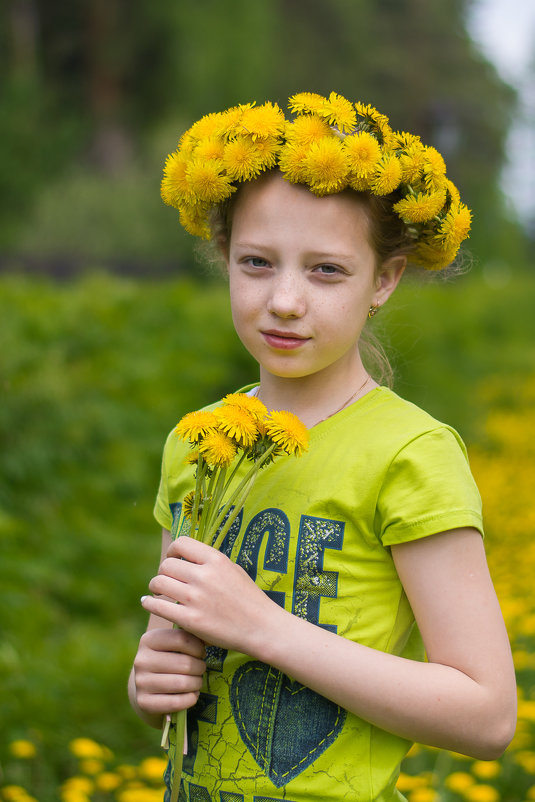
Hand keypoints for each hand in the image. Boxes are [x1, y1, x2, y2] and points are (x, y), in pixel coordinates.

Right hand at [133, 626, 205, 715]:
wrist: (147, 686)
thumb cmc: (167, 659)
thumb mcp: (172, 644)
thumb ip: (187, 637)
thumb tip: (208, 639)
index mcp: (148, 639)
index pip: (182, 639)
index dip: (198, 647)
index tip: (201, 653)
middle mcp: (141, 660)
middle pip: (185, 663)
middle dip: (200, 667)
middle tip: (201, 669)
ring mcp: (141, 682)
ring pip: (182, 684)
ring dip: (197, 683)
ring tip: (197, 681)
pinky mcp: (144, 702)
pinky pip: (177, 702)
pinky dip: (191, 699)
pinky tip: (192, 694)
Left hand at [141, 536, 279, 654]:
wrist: (261, 627)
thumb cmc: (248, 598)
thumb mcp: (233, 570)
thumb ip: (210, 562)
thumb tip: (186, 555)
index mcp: (216, 560)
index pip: (181, 544)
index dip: (172, 551)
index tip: (172, 560)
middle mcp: (205, 576)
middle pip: (166, 565)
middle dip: (162, 572)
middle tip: (165, 581)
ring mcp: (197, 598)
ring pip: (159, 583)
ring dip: (155, 587)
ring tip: (158, 592)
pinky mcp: (191, 620)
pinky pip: (158, 606)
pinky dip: (149, 603)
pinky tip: (148, 602)